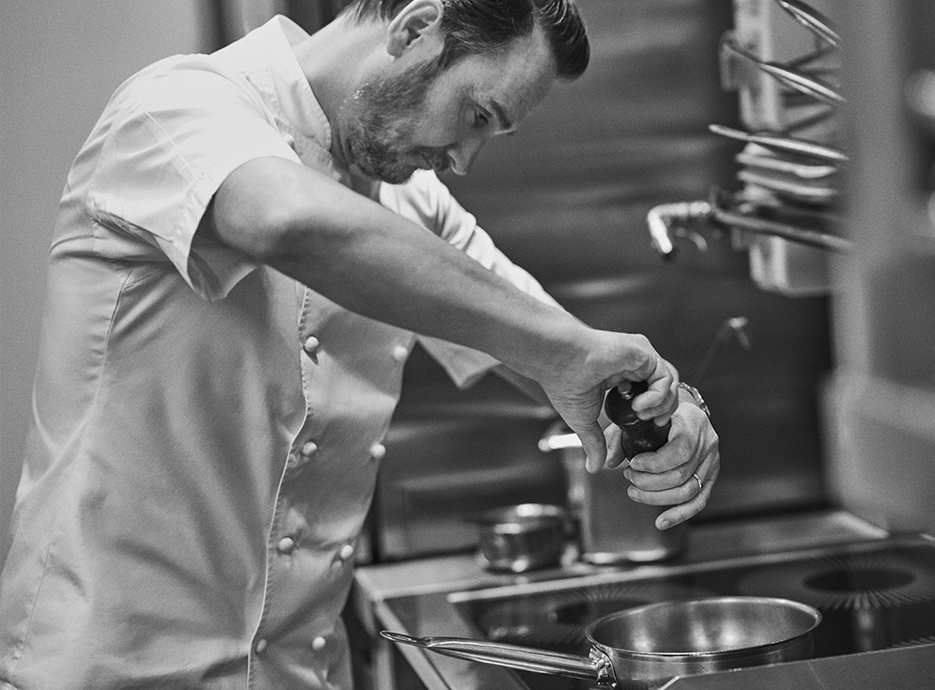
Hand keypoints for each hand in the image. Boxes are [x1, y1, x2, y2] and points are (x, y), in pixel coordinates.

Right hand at [538, 330, 678, 471]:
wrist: (558, 361)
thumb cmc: (564, 382)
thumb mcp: (584, 420)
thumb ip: (594, 442)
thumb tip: (593, 467)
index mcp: (623, 377)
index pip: (653, 395)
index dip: (654, 413)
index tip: (642, 424)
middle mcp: (635, 364)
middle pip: (667, 389)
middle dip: (662, 411)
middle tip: (648, 422)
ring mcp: (641, 357)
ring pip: (671, 384)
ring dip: (661, 406)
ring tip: (640, 413)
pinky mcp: (644, 351)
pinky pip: (666, 377)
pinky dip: (657, 396)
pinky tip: (638, 405)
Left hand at [610, 400, 719, 529]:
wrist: (681, 410)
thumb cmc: (658, 412)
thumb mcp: (638, 416)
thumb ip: (620, 436)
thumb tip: (609, 462)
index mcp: (693, 422)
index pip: (680, 451)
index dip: (654, 464)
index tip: (632, 464)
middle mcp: (707, 442)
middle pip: (681, 475)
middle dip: (649, 482)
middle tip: (628, 477)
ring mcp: (712, 461)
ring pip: (688, 491)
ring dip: (657, 497)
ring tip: (634, 491)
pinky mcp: (711, 476)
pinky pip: (699, 501)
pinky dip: (679, 514)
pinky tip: (661, 522)